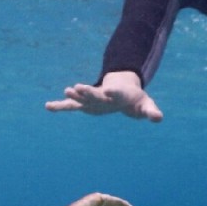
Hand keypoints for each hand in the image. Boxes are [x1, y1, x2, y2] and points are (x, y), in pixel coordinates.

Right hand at [45, 71, 163, 121]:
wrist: (124, 92)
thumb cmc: (135, 100)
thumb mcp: (145, 106)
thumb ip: (151, 111)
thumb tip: (158, 118)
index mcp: (117, 95)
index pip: (113, 93)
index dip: (110, 92)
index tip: (107, 90)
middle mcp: (103, 96)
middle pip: (94, 94)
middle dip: (87, 91)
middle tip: (76, 87)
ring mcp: (93, 100)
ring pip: (82, 98)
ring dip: (74, 96)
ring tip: (65, 91)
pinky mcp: (86, 105)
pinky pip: (71, 107)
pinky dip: (60, 107)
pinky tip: (48, 106)